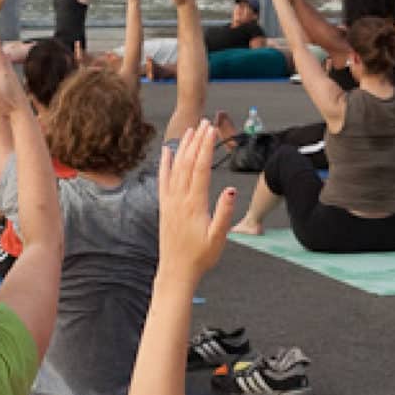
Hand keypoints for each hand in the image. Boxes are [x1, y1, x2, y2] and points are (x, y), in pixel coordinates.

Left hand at [156, 125, 235, 280]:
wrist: (176, 271)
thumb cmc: (201, 257)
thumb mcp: (218, 238)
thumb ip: (224, 213)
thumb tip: (232, 190)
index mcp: (194, 204)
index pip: (201, 168)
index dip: (206, 147)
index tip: (212, 131)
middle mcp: (179, 199)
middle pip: (188, 163)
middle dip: (196, 141)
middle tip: (204, 122)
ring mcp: (170, 201)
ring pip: (176, 168)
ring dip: (183, 147)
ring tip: (190, 130)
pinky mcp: (164, 206)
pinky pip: (163, 179)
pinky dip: (164, 163)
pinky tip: (166, 151)